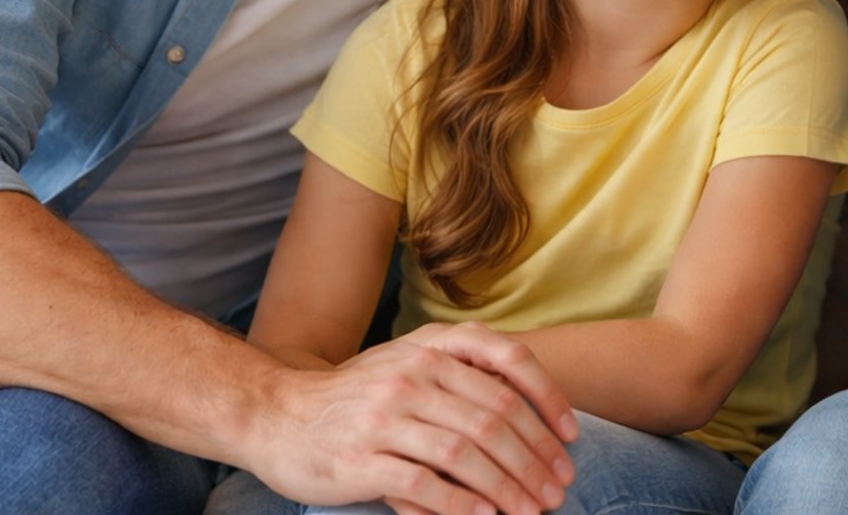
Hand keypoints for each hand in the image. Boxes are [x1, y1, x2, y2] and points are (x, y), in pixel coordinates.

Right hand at [249, 321, 578, 514]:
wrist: (276, 416)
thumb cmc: (356, 398)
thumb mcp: (409, 367)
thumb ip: (462, 377)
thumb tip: (529, 418)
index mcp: (431, 349)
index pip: (508, 365)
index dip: (547, 401)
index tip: (571, 438)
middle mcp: (413, 375)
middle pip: (494, 416)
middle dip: (535, 456)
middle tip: (559, 488)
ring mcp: (386, 416)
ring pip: (466, 451)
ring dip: (507, 485)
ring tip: (532, 510)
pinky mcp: (362, 458)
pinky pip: (423, 482)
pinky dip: (460, 503)